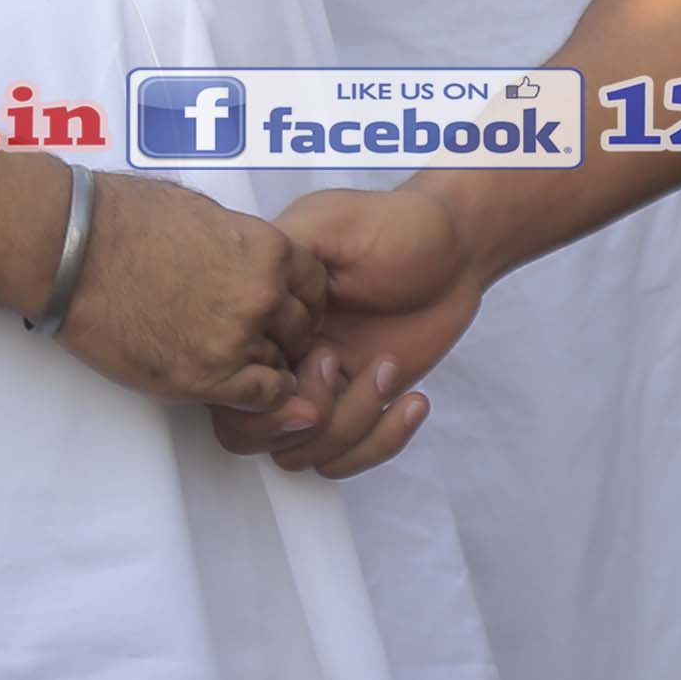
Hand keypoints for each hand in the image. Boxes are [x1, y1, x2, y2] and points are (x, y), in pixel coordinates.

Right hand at [45, 175, 321, 424]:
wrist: (75, 250)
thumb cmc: (126, 218)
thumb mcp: (206, 213)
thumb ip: (244, 241)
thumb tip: (249, 256)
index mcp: (269, 250)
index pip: (317, 285)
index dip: (300, 298)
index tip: (281, 307)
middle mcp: (264, 295)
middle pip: (304, 328)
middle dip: (287, 335)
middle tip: (259, 339)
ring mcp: (237, 339)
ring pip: (283, 365)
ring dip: (266, 366)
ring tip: (236, 361)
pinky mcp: (204, 377)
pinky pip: (262, 398)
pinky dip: (257, 397)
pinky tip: (235, 386)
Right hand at [213, 186, 477, 478]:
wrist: (454, 249)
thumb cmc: (394, 228)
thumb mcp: (332, 222)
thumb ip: (287, 251)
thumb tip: (246, 288)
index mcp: (261, 322)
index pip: (226, 383)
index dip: (265, 392)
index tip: (321, 353)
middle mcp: (279, 360)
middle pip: (247, 434)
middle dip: (299, 420)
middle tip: (342, 366)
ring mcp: (318, 390)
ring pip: (301, 454)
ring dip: (349, 425)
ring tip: (388, 367)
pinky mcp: (358, 407)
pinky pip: (347, 457)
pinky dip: (382, 441)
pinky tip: (414, 400)